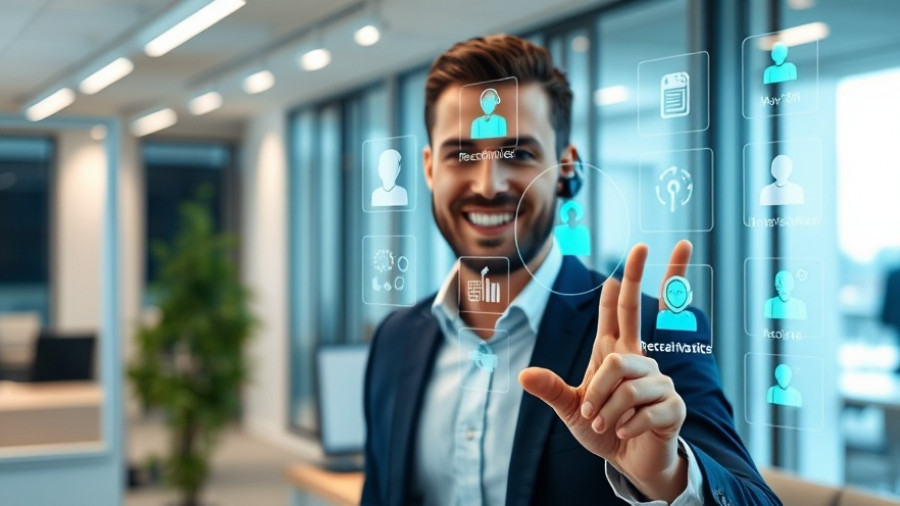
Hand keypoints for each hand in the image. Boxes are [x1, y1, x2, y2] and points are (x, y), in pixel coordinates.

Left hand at [519, 241, 692, 501]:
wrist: (630, 462)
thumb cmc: (604, 428)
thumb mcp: (571, 409)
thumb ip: (551, 390)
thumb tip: (522, 375)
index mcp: (617, 353)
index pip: (622, 310)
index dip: (627, 283)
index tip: (634, 251)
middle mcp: (640, 359)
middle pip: (636, 318)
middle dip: (644, 277)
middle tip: (646, 244)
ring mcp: (659, 381)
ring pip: (625, 380)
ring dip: (606, 408)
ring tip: (603, 423)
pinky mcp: (673, 406)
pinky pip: (643, 408)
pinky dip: (624, 425)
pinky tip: (624, 432)